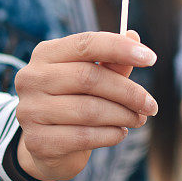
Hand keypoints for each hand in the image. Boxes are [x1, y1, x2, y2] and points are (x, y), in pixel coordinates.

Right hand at [14, 31, 157, 180]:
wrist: (46, 145)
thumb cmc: (73, 101)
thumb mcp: (90, 77)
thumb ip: (110, 61)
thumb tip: (133, 35)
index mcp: (45, 53)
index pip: (86, 43)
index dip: (120, 48)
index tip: (151, 58)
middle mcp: (32, 78)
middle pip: (89, 78)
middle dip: (127, 91)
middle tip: (150, 104)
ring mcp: (30, 110)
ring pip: (89, 110)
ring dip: (122, 115)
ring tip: (138, 119)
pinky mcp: (37, 141)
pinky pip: (84, 136)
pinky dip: (110, 135)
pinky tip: (120, 133)